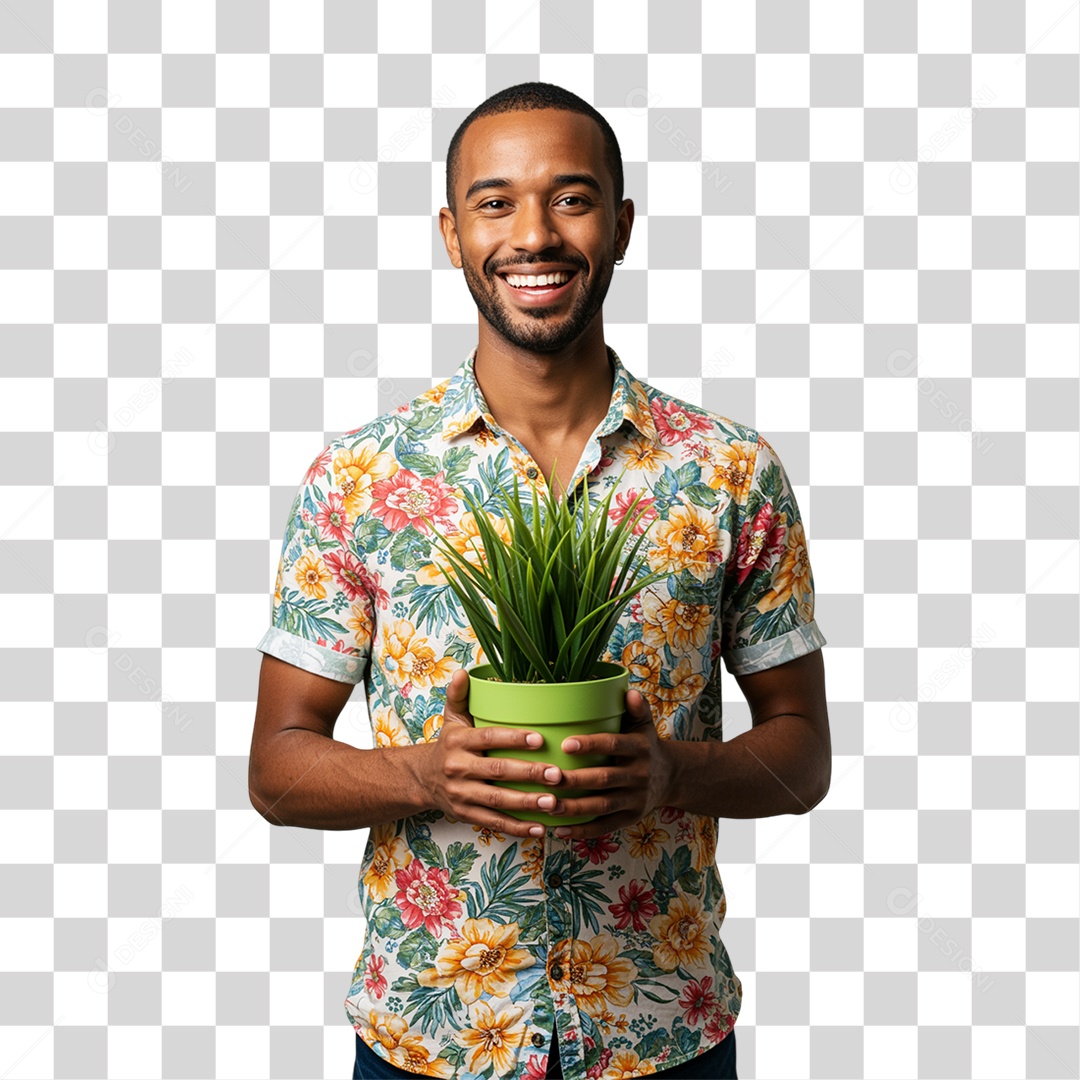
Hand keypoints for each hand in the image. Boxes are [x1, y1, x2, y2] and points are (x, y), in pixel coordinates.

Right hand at [423, 669, 565, 838]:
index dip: (513, 738)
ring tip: (554, 802)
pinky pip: (493, 823)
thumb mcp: (451, 718)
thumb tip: (464, 672)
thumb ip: (459, 696)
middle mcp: (458, 768)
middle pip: (497, 771)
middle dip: (528, 774)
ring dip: (527, 803)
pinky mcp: (465, 814)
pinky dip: (517, 828)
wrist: (421, 779)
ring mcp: (461, 794)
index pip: (488, 738)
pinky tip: (540, 828)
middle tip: (557, 774)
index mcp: (458, 741)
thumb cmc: (448, 744)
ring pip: (498, 801)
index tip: (539, 738)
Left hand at [545, 688, 672, 839]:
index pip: (613, 745)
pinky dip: (582, 831)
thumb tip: (629, 691)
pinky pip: (604, 826)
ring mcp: (635, 798)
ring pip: (602, 806)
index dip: (591, 745)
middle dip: (575, 780)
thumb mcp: (644, 725)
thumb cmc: (645, 745)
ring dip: (574, 808)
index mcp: (640, 748)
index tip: (565, 744)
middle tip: (548, 778)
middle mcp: (639, 774)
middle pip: (604, 779)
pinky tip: (559, 830)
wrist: (672, 777)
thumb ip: (637, 708)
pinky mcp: (630, 818)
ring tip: (547, 806)